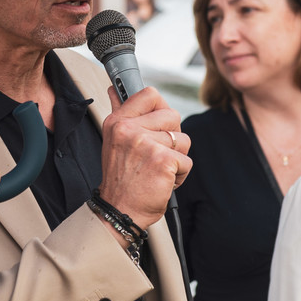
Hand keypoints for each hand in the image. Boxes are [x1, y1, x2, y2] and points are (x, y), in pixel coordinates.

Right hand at [98, 85, 191, 229]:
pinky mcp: (163, 161)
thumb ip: (119, 113)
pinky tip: (163, 182)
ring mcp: (146, 144)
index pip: (149, 94)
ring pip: (183, 140)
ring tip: (158, 171)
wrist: (119, 211)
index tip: (158, 123)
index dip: (161, 107)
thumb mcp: (113, 141)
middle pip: (173, 116)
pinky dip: (180, 175)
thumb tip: (115, 90)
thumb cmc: (121, 179)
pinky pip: (187, 161)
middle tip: (155, 156)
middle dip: (172, 138)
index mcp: (118, 122)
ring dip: (177, 158)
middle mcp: (129, 130)